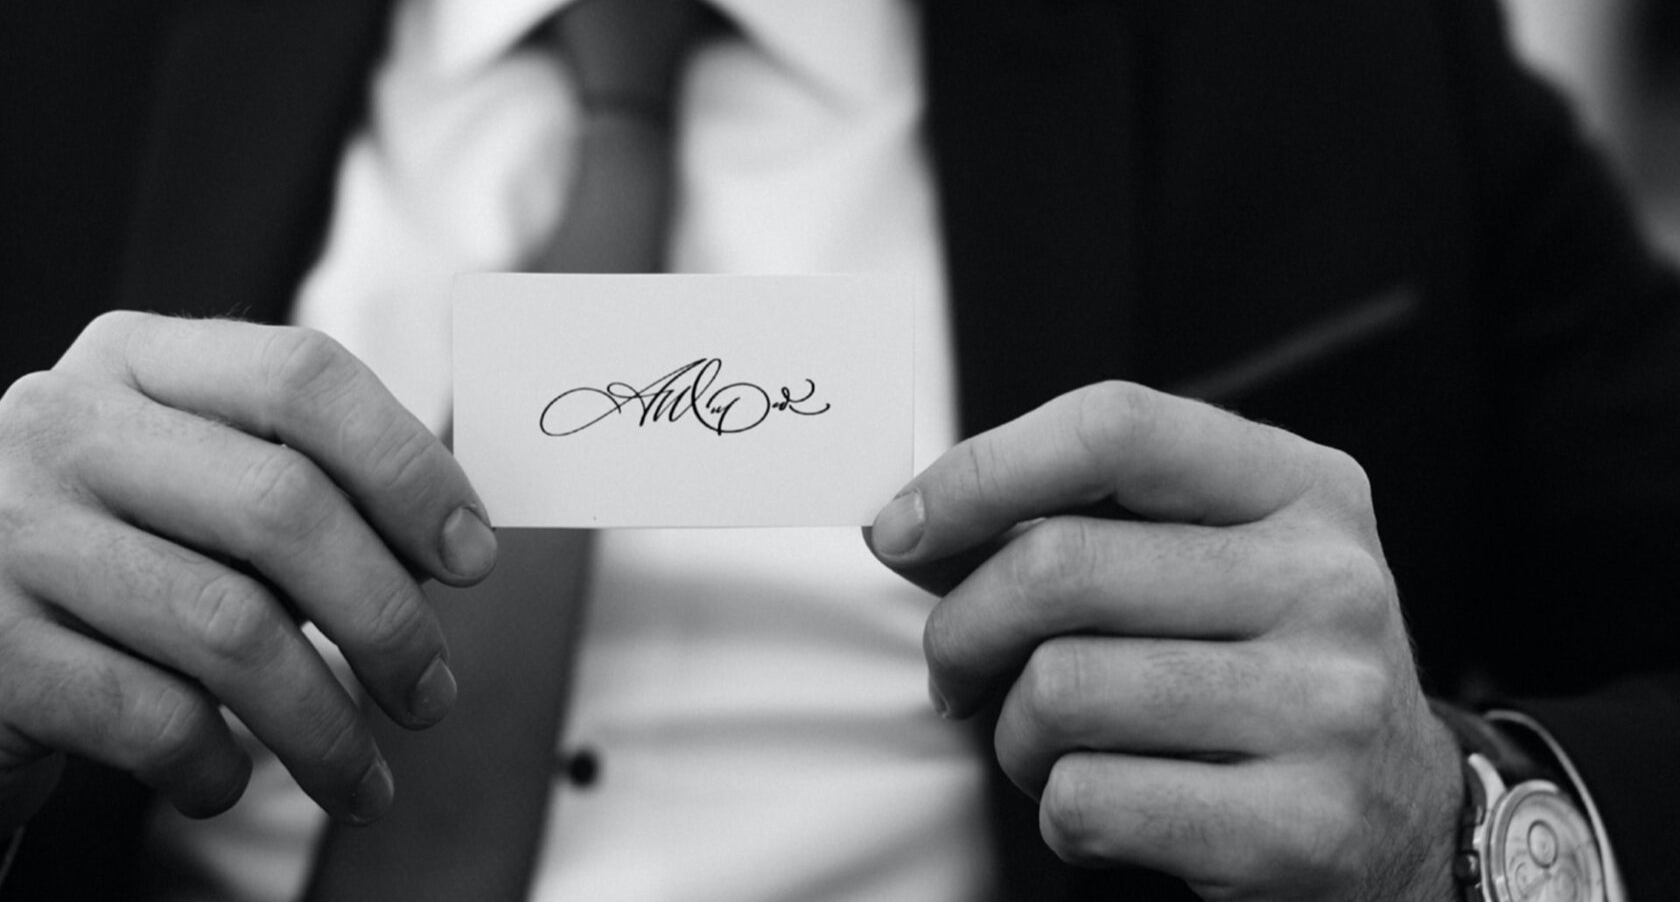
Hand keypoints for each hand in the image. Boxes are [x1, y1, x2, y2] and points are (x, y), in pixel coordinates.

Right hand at [0, 313, 496, 831]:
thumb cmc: (131, 557)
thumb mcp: (205, 488)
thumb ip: (316, 486)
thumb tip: (463, 543)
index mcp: (137, 359)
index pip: (304, 377)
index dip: (410, 469)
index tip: (475, 557)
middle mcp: (63, 423)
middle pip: (283, 506)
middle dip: (386, 616)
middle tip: (430, 692)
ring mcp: (11, 531)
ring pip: (229, 627)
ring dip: (325, 723)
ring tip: (364, 777)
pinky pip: (150, 716)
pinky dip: (215, 765)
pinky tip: (231, 779)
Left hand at [868, 382, 1462, 900]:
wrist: (1406, 820)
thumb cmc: (1273, 671)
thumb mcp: (1229, 561)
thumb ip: (1102, 523)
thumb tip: (914, 527)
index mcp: (1303, 490)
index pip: (1114, 428)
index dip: (981, 471)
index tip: (904, 528)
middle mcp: (1329, 584)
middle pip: (1059, 567)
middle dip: (963, 626)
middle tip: (957, 666)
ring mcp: (1324, 707)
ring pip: (1059, 690)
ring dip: (1012, 731)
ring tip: (1045, 742)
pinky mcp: (1297, 825)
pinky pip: (1088, 798)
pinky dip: (1057, 807)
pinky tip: (1101, 800)